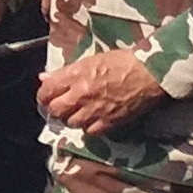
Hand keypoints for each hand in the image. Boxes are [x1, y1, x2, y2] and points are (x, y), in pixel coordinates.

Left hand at [37, 47, 165, 131]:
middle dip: (55, 109)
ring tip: (78, 112)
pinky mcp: (109, 122)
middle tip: (61, 106)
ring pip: (71, 123)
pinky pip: (90, 132)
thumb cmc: (121, 61)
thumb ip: (65, 72)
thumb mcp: (89, 60)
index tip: (46, 96)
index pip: (46, 91)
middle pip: (56, 110)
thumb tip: (44, 78)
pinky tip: (92, 119)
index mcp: (75, 76)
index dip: (44, 95)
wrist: (148, 73)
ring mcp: (95, 110)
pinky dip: (88, 127)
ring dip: (71, 118)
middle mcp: (81, 95)